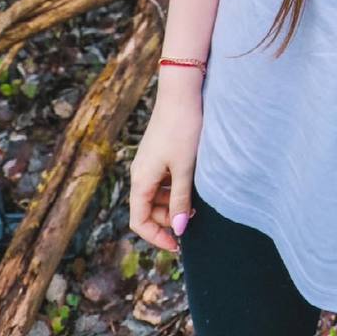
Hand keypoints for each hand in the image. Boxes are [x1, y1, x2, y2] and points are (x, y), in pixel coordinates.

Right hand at [129, 85, 203, 252]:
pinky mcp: (159, 152)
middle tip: (194, 220)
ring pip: (156, 195)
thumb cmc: (183, 129)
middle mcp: (140, 173)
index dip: (156, 237)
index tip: (178, 244)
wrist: (181, 91)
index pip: (139, 221)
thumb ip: (180, 200)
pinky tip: (193, 184)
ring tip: (197, 203)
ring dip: (173, 203)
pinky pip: (162, 180)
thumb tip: (178, 230)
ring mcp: (149, 162)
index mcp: (140, 180)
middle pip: (148, 210)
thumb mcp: (185, 169)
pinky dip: (175, 188)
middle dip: (168, 220)